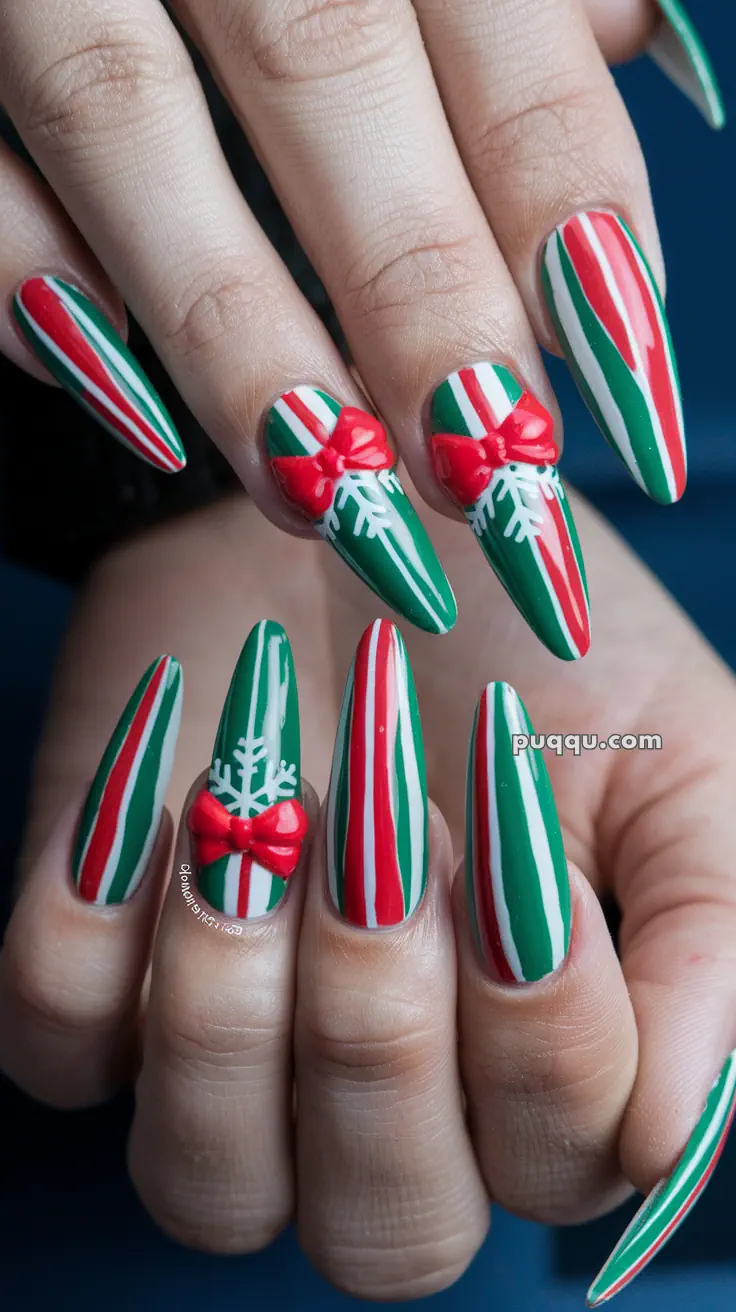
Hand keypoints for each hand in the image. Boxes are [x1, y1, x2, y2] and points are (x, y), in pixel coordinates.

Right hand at [0, 0, 721, 648]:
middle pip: (326, 71)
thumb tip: (623, 43)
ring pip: (122, 119)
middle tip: (489, 485)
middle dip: (418, 298)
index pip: (503, 35)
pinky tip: (124, 405)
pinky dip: (29, 283)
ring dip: (231, 334)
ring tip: (323, 497)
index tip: (628, 394)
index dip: (571, 216)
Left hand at [3, 487, 734, 1300]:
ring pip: (205, 1187)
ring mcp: (228, 1050)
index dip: (550, 1029)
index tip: (523, 831)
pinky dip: (95, 932)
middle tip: (392, 832)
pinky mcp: (96, 973)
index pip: (563, 1159)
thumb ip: (709, 928)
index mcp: (538, 1063)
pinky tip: (159, 796)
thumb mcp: (672, 750)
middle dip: (385, 1031)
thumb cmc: (523, 632)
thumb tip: (668, 1126)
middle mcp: (382, 1098)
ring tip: (266, 806)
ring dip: (233, 999)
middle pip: (384, 1229)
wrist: (355, 512)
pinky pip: (57, 1047)